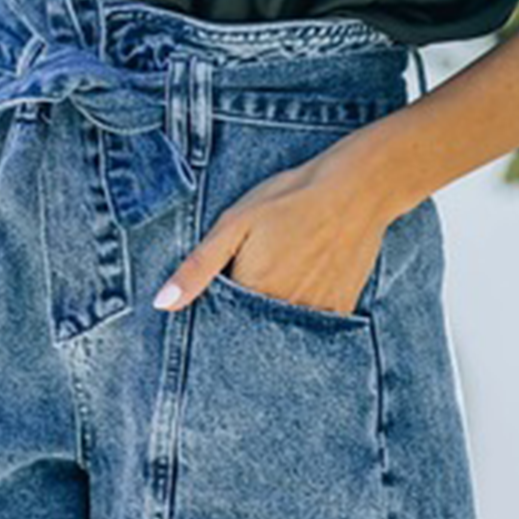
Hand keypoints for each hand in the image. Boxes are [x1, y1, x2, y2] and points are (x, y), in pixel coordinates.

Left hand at [151, 136, 392, 315]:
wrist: (356, 188)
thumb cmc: (289, 199)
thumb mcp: (234, 224)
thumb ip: (198, 268)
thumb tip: (161, 304)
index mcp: (252, 293)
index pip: (221, 320)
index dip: (217, 308)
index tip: (225, 288)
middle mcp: (284, 312)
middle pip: (252, 329)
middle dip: (244, 316)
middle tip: (261, 272)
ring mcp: (316, 314)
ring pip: (282, 330)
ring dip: (274, 316)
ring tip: (283, 275)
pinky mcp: (341, 309)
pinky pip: (313, 326)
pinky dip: (302, 311)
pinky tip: (304, 281)